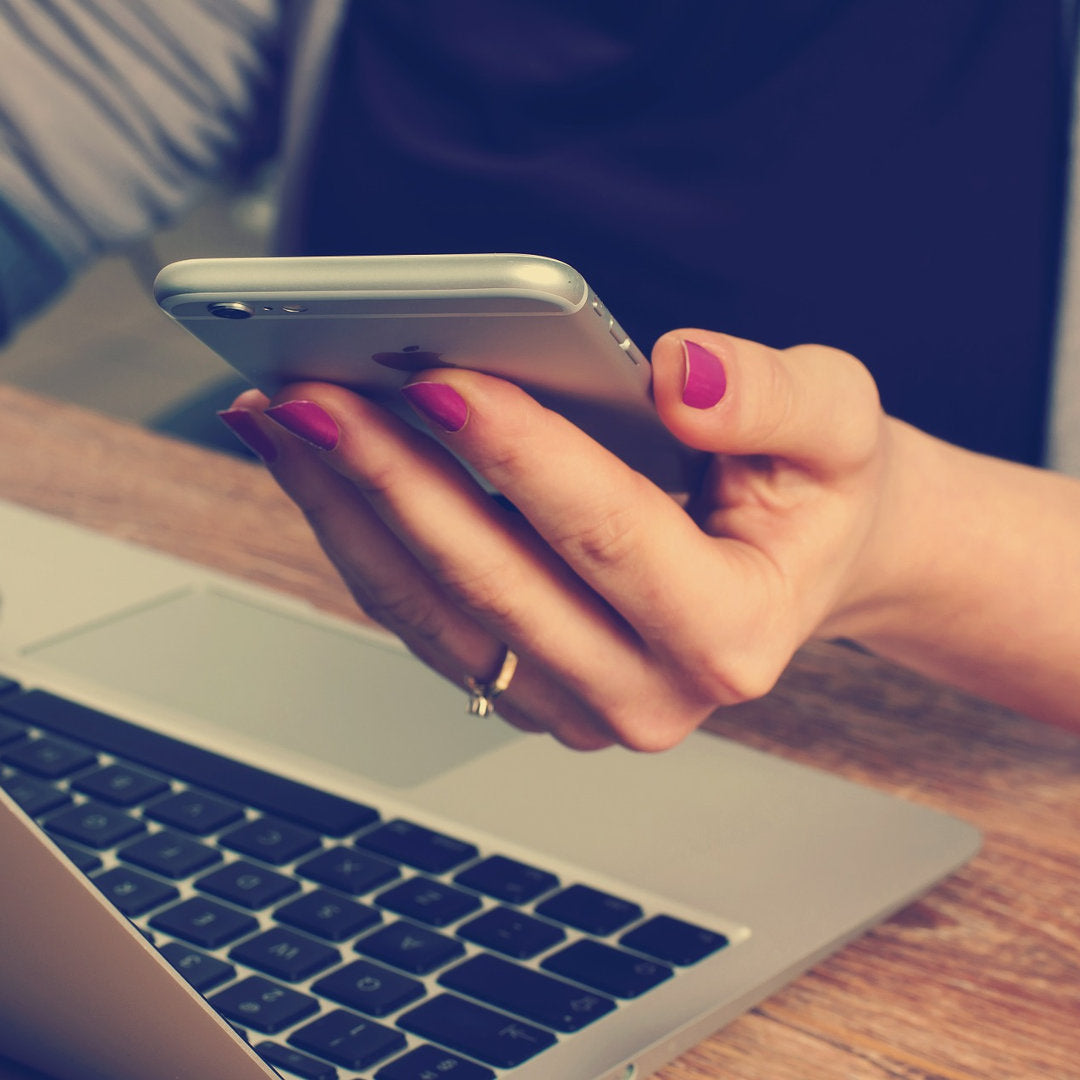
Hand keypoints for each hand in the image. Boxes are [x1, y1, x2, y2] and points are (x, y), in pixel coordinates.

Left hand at [220, 329, 895, 750]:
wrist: (800, 562)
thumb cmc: (815, 491)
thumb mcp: (839, 424)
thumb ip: (773, 397)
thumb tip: (678, 375)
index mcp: (733, 633)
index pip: (608, 535)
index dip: (520, 456)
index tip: (436, 379)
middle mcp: (649, 694)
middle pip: (493, 582)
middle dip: (392, 480)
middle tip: (309, 394)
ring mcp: (577, 705)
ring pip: (434, 611)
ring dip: (348, 512)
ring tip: (282, 421)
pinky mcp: (527, 688)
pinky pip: (423, 620)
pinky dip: (361, 540)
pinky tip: (317, 467)